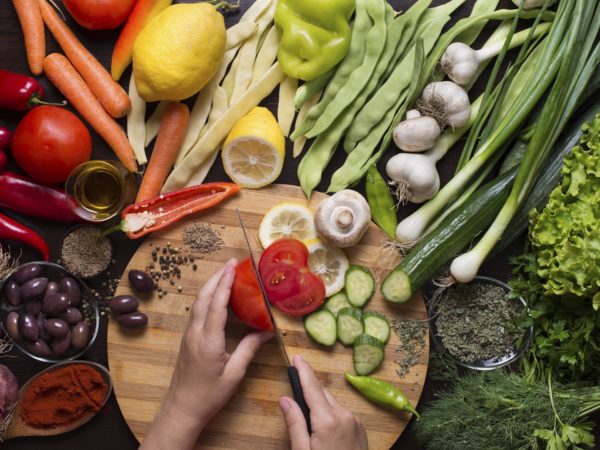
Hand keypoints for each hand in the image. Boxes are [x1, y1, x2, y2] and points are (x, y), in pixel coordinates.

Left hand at [142, 258, 273, 449]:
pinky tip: (216, 296)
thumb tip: (268, 331)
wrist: (182, 408)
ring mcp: (188, 335)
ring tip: (226, 273)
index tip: (232, 266)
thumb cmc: (209, 395)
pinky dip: (207, 298)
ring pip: (198, 303)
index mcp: (208, 340)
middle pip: (203, 297)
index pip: (217, 305)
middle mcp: (195, 333)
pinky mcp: (188, 339)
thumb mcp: (234, 373)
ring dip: (211, 285)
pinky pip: (197, 311)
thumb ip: (249, 348)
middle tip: (232, 263)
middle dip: (216, 277)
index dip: (225, 283)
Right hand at [279, 355, 368, 449]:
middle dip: (309, 396)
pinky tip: (327, 434)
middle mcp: (344, 415)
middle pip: (322, 395)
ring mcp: (355, 421)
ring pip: (332, 404)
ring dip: (321, 409)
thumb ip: (294, 423)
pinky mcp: (361, 428)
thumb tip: (284, 399)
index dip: (303, 371)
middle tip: (297, 410)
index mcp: (327, 420)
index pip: (312, 388)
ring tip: (313, 431)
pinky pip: (342, 414)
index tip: (297, 358)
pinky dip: (332, 417)